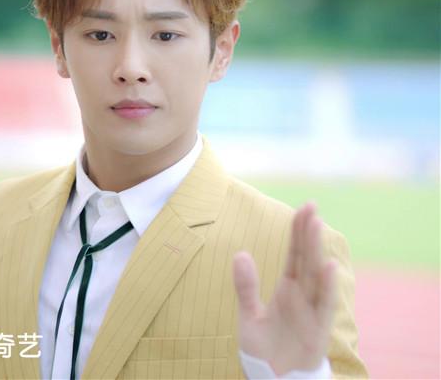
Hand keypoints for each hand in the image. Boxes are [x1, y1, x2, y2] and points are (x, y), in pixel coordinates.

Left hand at [232, 202, 337, 375]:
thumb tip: (240, 253)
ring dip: (317, 251)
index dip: (298, 232)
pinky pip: (323, 305)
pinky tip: (329, 265)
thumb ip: (245, 287)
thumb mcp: (248, 315)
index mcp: (288, 289)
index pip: (295, 255)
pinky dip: (327, 286)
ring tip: (317, 224)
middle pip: (307, 259)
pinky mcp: (318, 329)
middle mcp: (303, 296)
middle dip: (309, 234)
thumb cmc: (264, 348)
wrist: (273, 378)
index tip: (303, 208)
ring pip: (316, 276)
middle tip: (311, 206)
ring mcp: (312, 311)